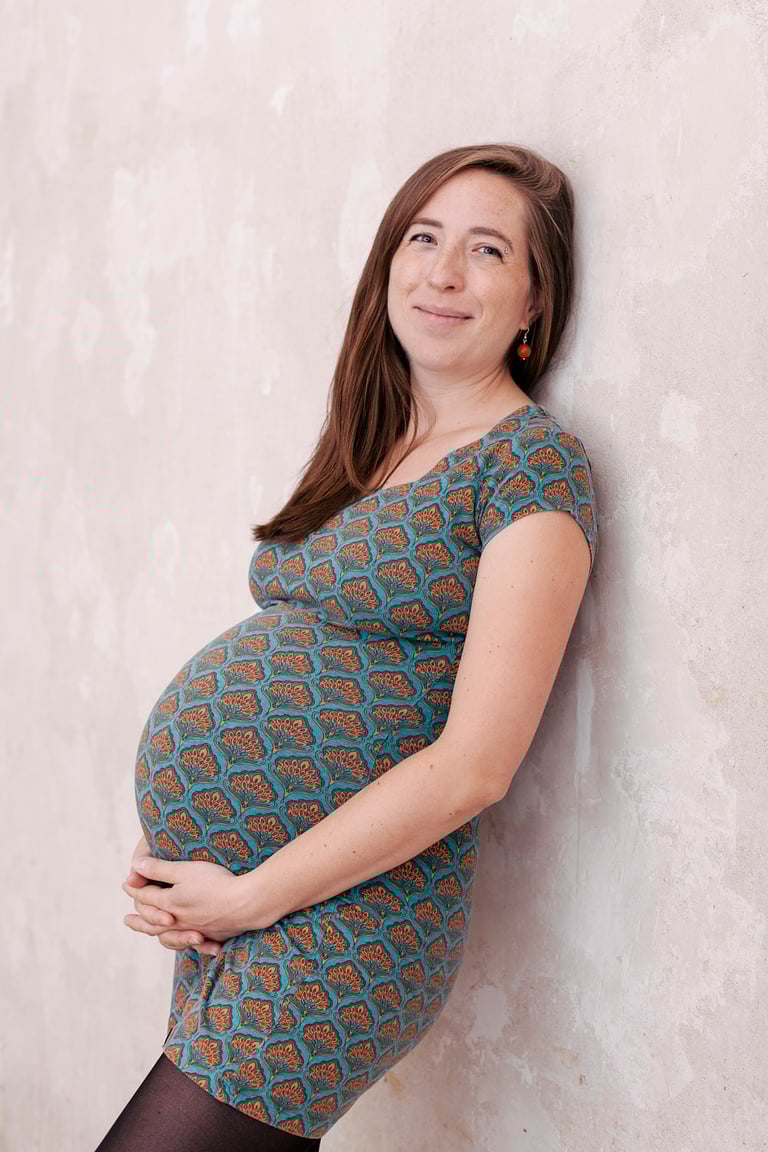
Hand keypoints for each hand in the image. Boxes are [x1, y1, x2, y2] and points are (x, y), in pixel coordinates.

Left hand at [123, 835, 223, 956]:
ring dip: (157, 935)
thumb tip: (135, 866)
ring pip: (169, 937)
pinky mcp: (212, 935)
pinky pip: (192, 943)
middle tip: (127, 920)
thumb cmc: (215, 883)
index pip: (145, 897)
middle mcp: (179, 921)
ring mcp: (195, 930)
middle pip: (152, 923)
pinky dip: (185, 944)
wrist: (247, 904)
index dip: (134, 888)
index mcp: (169, 904)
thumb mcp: (185, 871)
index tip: (126, 884)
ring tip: (153, 934)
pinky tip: (189, 942)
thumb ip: (159, 869)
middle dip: (138, 920)